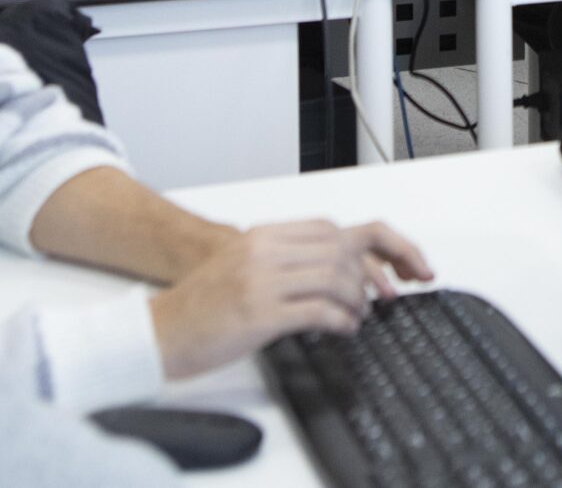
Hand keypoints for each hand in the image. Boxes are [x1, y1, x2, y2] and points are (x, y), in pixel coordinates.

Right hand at [148, 219, 434, 380]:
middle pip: (344, 249)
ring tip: (359, 316)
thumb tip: (341, 268)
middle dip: (378, 273)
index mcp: (265, 235)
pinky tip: (345, 329)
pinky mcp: (259, 314)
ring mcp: (261, 280)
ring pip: (336, 277)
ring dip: (359, 300)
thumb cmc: (202, 305)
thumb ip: (289, 258)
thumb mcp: (247, 265)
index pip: (337, 229)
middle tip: (393, 295)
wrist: (157, 332)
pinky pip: (319, 311)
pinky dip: (342, 320)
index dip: (379, 244)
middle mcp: (265, 250)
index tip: (404, 263)